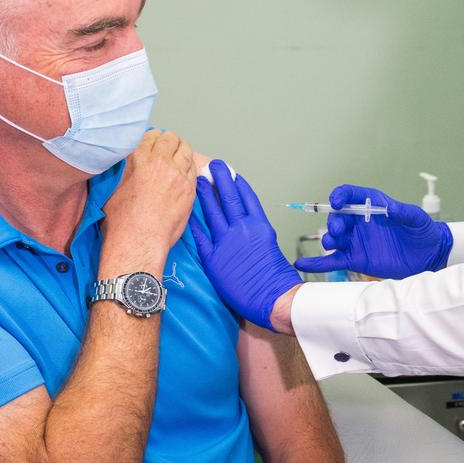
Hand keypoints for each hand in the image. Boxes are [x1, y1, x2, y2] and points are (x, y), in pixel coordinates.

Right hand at [101, 130, 196, 275]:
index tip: (153, 144)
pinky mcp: (189, 190)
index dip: (153, 139)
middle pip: (171, 138)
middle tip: (167, 149)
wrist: (138, 241)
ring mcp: (178, 176)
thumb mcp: (114, 186)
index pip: (151, 135)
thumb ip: (126, 168)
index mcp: (139, 158)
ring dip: (181, 153)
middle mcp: (161, 163)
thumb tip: (130, 163)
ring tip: (176, 161)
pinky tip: (182, 176)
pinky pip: (193, 170)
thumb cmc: (122, 221)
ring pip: (186, 151)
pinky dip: (188, 169)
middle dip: (169, 142)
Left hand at [190, 161, 301, 330]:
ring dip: (204, 194)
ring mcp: (227, 242)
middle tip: (213, 165)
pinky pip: (201, 236)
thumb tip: (248, 228)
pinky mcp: (214, 258)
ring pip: (212, 211)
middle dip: (220, 178)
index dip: (237, 183)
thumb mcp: (271, 247)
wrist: (273, 297)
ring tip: (197, 180)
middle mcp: (243, 229)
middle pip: (229, 197)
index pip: (247, 197)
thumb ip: (257, 234)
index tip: (232, 173)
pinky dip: (194, 223)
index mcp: (260, 226)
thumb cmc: (276, 279)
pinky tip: (188, 213)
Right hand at [293, 184, 452, 278]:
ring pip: (333, 238)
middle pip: (337, 218)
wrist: (428, 256)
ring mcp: (355, 241)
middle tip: (339, 230)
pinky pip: (333, 260)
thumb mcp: (417, 218)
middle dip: (334, 222)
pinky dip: (317, 262)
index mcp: (371, 205)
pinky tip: (302, 263)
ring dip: (328, 239)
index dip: (340, 196)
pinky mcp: (355, 259)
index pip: (349, 195)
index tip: (336, 202)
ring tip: (332, 243)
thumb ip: (404, 212)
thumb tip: (391, 208)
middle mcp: (359, 222)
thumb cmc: (422, 232)